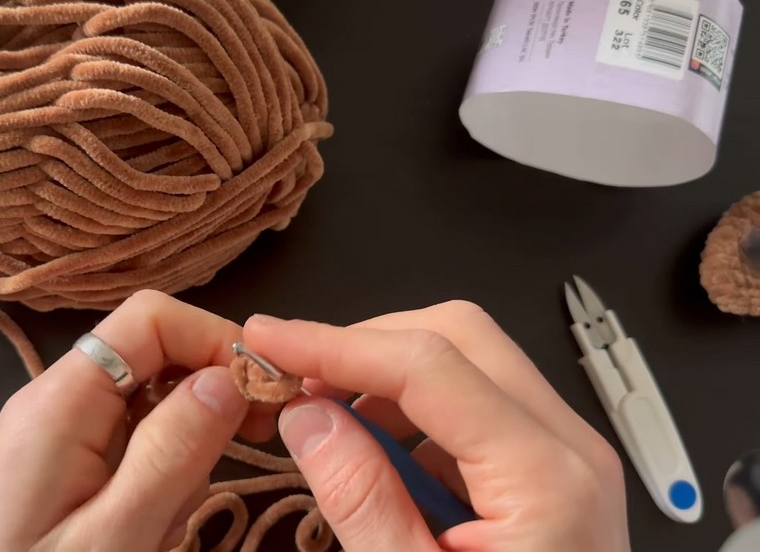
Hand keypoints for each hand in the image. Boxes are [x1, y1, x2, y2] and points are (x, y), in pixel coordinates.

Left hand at [0, 291, 274, 551]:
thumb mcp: (118, 533)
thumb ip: (176, 450)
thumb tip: (230, 375)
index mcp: (60, 401)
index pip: (149, 318)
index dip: (214, 338)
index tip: (262, 392)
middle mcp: (54, 401)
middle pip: (153, 355)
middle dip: (204, 399)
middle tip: (248, 447)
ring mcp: (55, 433)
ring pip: (149, 403)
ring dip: (182, 450)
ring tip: (167, 520)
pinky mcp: (60, 465)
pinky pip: (128, 442)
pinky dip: (158, 473)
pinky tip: (150, 524)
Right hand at [243, 301, 630, 551]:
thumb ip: (362, 500)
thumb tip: (308, 416)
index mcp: (544, 480)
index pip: (427, 366)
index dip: (335, 343)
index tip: (269, 339)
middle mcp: (568, 447)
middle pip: (459, 336)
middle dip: (365, 344)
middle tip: (296, 379)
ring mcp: (566, 454)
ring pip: (469, 360)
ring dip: (386, 374)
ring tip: (326, 419)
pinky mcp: (550, 469)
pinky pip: (476, 404)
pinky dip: (412, 410)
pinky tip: (374, 451)